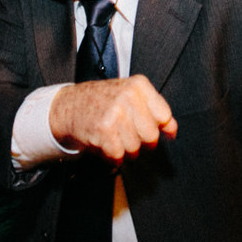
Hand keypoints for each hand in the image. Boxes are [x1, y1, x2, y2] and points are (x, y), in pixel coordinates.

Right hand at [49, 75, 176, 162]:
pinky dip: (112, 156)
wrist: (69, 106)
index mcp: (138, 85)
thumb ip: (154, 110)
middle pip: (151, 136)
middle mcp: (128, 96)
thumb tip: (173, 131)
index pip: (164, 115)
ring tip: (113, 137)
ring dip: (125, 150)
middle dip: (141, 142)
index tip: (156, 132)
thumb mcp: (130, 95)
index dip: (162, 129)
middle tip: (128, 134)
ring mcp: (115, 113)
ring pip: (135, 148)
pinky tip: (105, 144)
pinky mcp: (103, 130)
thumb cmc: (102, 101)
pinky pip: (118, 155)